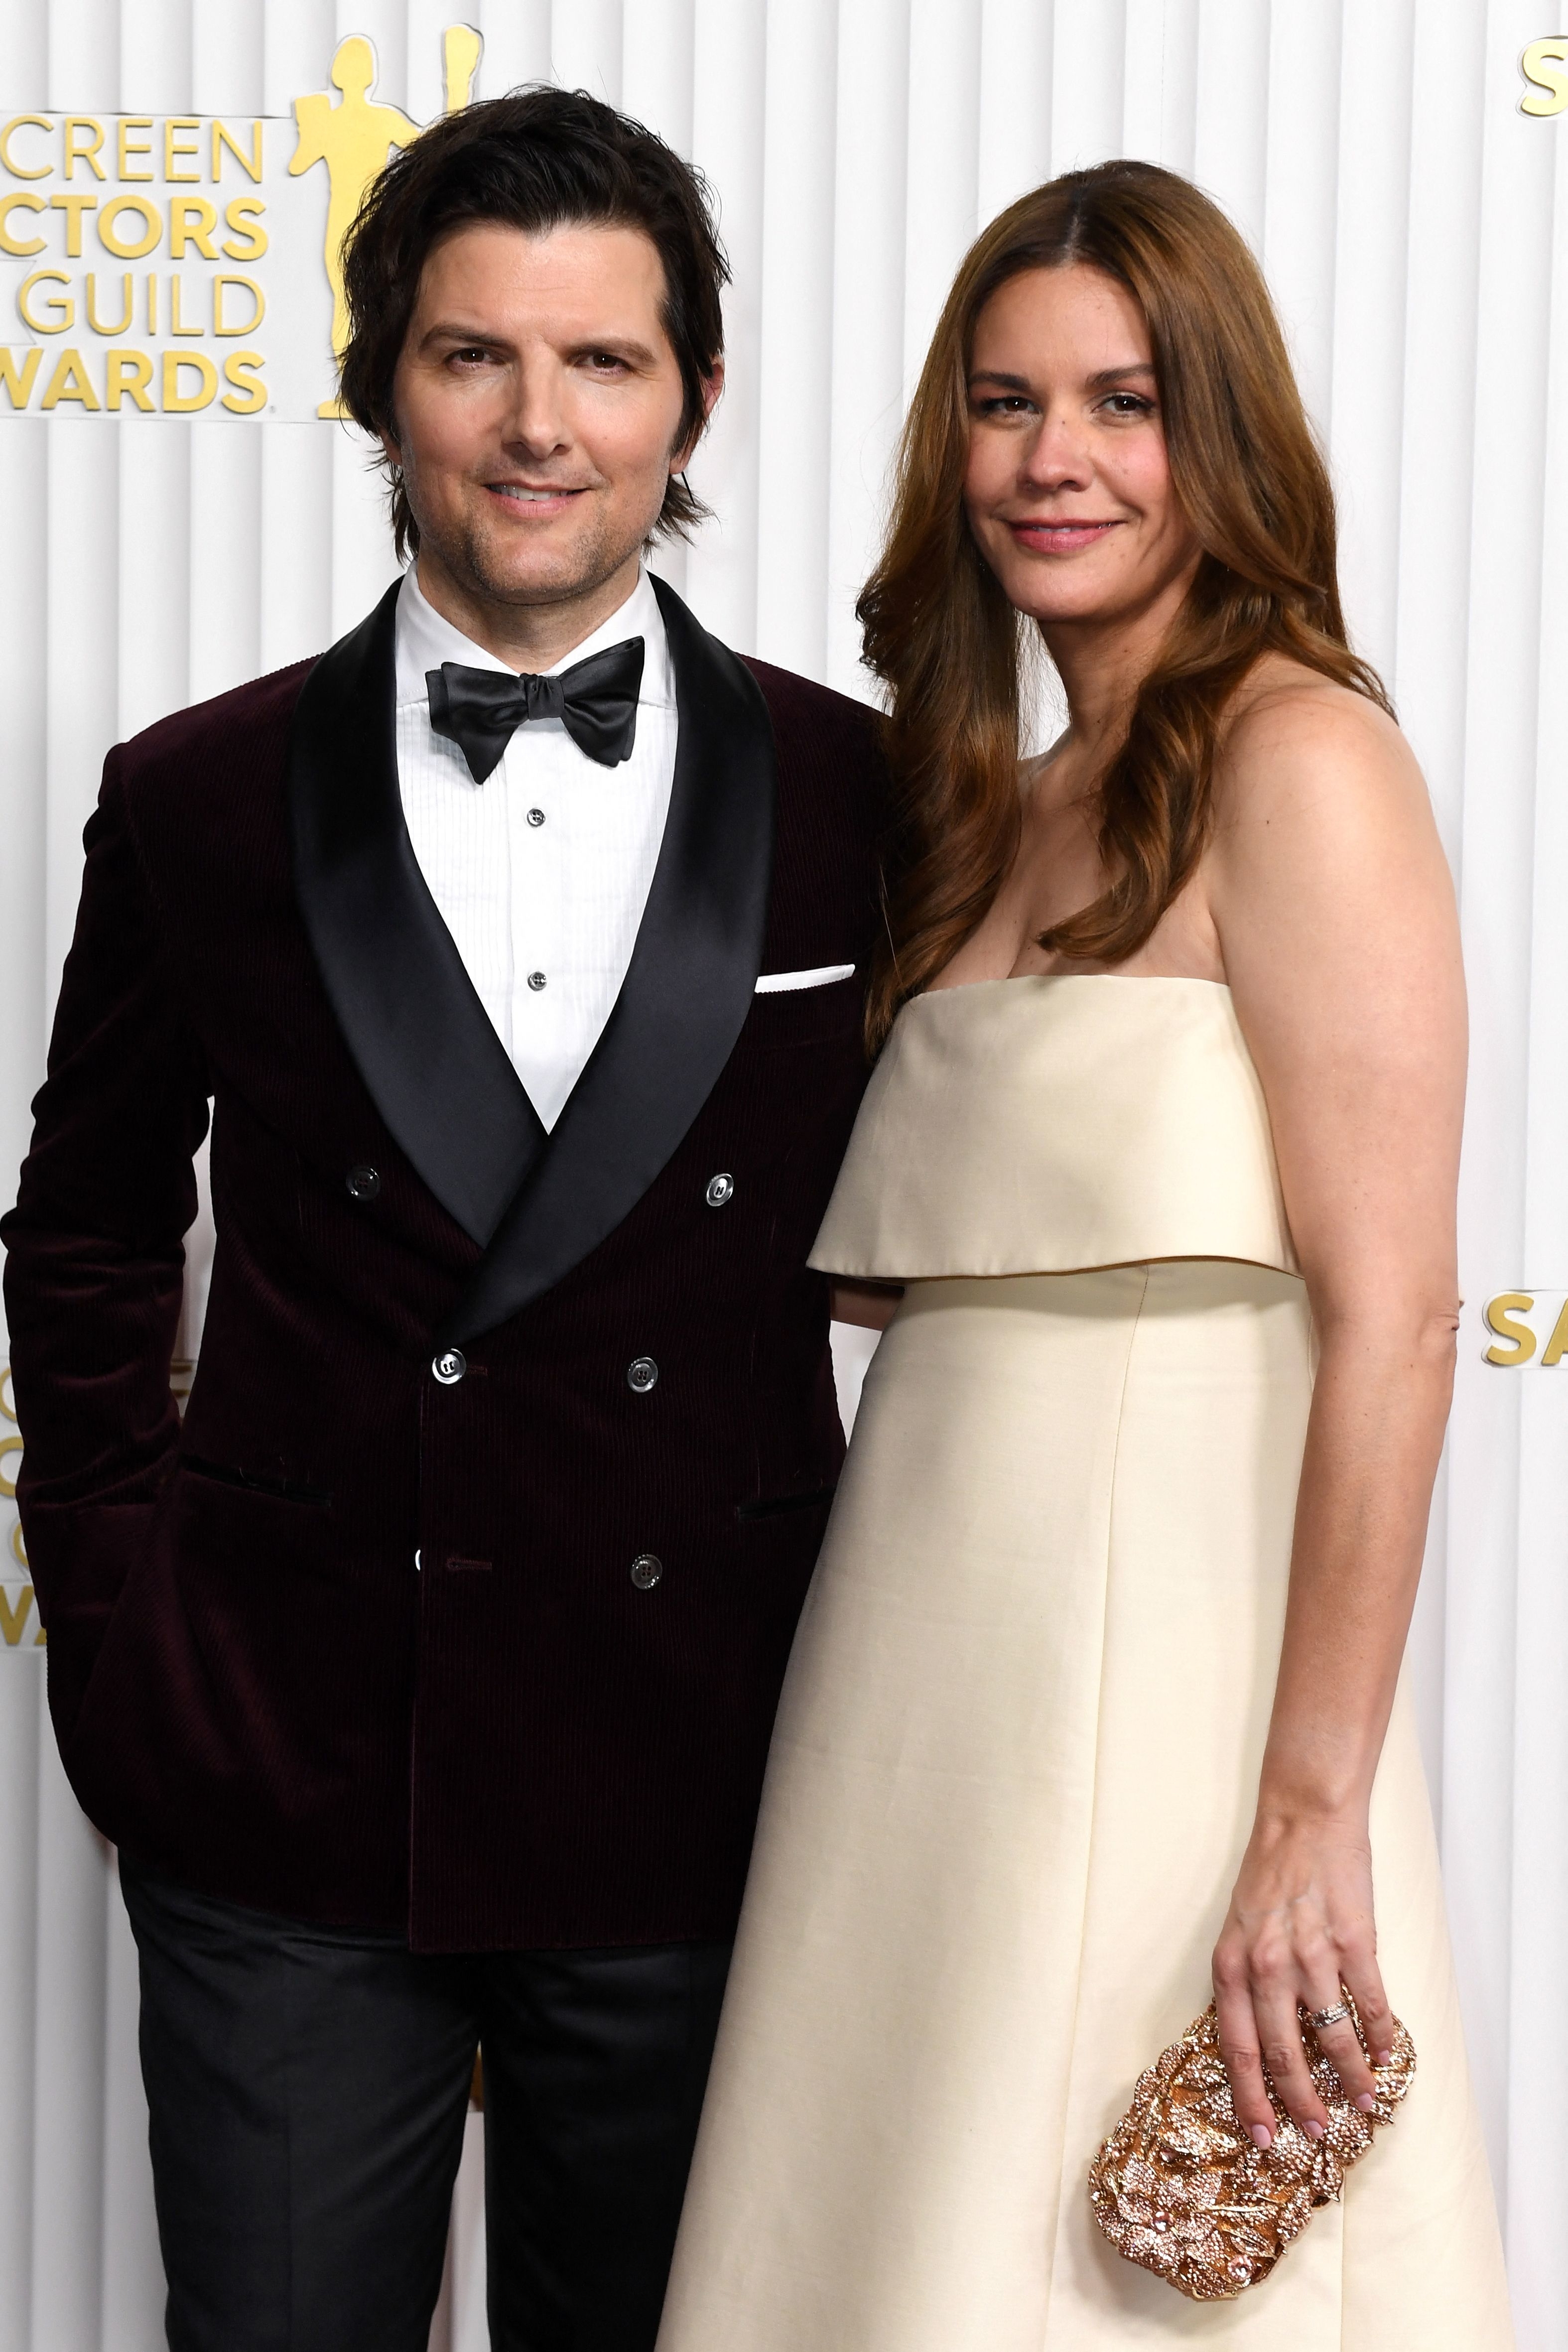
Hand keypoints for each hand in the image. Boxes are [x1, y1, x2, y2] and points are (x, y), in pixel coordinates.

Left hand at [1211, 1809, 1394, 2147]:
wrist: (1303, 1820)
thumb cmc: (1269, 1876)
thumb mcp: (1238, 1930)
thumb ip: (1247, 1982)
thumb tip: (1264, 2041)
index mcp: (1231, 1966)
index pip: (1237, 2050)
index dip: (1250, 2098)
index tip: (1262, 2135)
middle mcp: (1267, 1967)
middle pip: (1283, 2055)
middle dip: (1300, 2102)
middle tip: (1316, 2131)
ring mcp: (1312, 1956)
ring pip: (1333, 2038)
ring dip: (1350, 2077)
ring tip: (1362, 2101)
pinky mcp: (1354, 1942)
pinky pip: (1369, 2003)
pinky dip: (1379, 2035)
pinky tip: (1385, 2055)